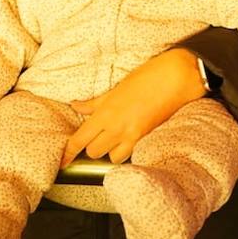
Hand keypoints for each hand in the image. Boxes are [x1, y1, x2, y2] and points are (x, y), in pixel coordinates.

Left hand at [61, 48, 204, 166]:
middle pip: (93, 151)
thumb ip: (95, 103)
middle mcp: (115, 126)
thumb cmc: (147, 76)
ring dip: (110, 150)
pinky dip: (125, 151)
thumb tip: (76, 106)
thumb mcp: (117, 88)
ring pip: (110, 157)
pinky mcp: (145, 138)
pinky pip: (128, 154)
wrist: (176, 77)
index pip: (79, 140)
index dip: (67, 153)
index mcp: (105, 111)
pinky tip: (129, 141)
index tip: (61, 161)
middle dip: (93, 146)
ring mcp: (131, 134)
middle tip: (99, 136)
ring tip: (116, 138)